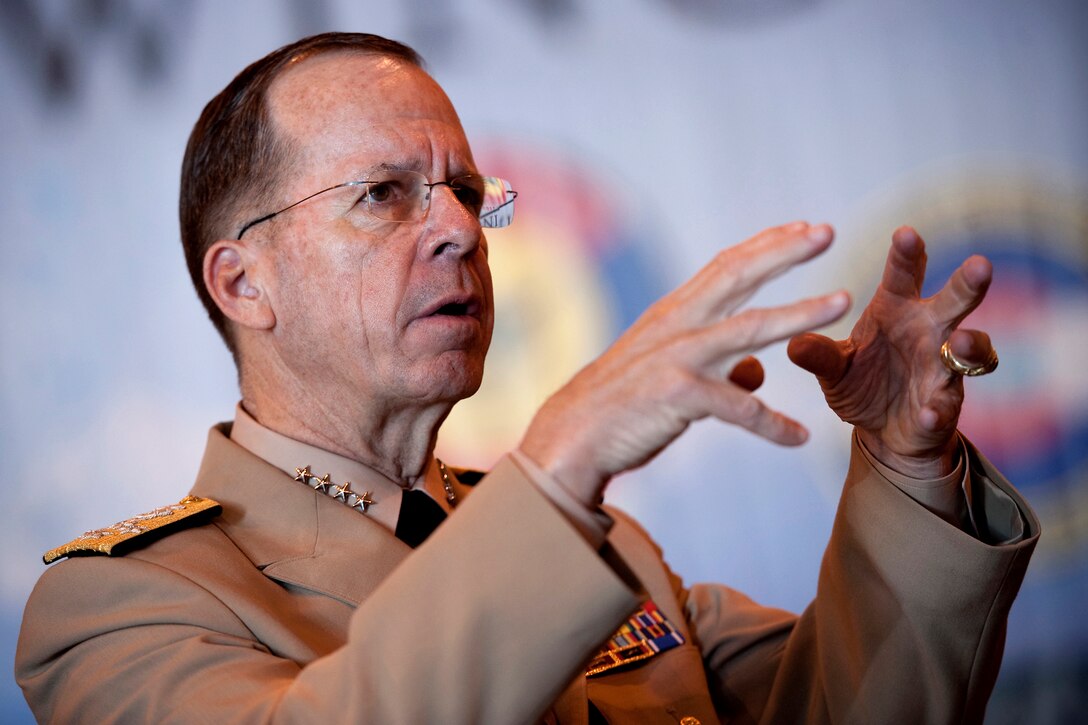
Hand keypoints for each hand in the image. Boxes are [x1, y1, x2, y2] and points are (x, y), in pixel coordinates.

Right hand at [520, 222, 850, 506]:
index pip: (725, 267)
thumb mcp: (668, 371)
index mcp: (674, 315)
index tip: (804, 228)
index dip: (767, 245)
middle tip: (828, 231)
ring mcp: (676, 359)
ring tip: (841, 302)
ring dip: (800, 314)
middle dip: (785, 252)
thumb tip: (755, 372)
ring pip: (749, 330)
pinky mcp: (676, 396)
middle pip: (737, 277)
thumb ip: (715, 365)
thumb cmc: (622, 404)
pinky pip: (738, 408)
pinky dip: (772, 424)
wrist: (572, 436)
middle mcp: (676, 327)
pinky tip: (798, 438)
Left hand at [787, 226, 993, 477]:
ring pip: (970, 350)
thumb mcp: (833, 368)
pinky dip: (939, 408)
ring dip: (969, 344)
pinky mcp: (945, 406)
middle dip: (968, 283)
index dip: (907, 254)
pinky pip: (947, 404)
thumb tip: (794, 343)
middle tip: (980, 264)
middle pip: (954, 301)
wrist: (882, 431)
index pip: (904, 275)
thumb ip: (819, 355)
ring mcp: (943, 368)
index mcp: (896, 310)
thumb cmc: (861, 382)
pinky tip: (930, 412)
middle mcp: (928, 332)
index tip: (906, 233)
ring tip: (959, 342)